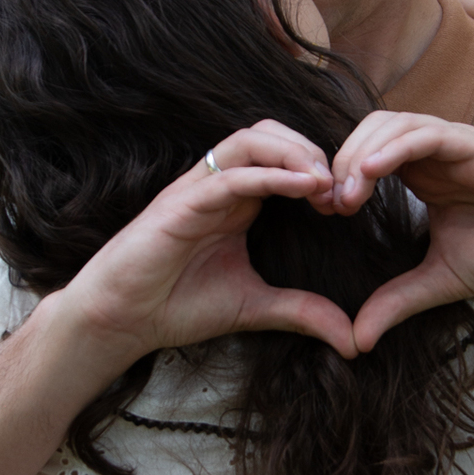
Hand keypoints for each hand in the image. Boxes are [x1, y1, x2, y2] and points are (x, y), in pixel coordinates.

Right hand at [60, 122, 354, 361]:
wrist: (120, 322)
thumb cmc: (176, 306)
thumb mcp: (256, 308)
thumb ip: (302, 313)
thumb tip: (353, 341)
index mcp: (237, 200)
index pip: (282, 155)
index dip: (320, 168)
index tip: (349, 203)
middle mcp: (219, 185)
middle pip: (270, 134)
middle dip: (312, 150)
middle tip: (342, 188)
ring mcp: (198, 189)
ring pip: (250, 140)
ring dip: (295, 152)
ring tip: (326, 181)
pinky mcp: (180, 204)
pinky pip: (230, 176)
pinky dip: (271, 174)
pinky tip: (304, 187)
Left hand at [330, 112, 473, 350]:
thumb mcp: (440, 281)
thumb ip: (397, 301)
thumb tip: (356, 341)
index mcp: (420, 175)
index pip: (364, 156)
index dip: (336, 177)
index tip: (320, 212)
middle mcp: (432, 153)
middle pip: (369, 133)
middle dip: (340, 163)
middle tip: (325, 202)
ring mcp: (453, 145)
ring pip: (392, 125)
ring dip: (361, 154)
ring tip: (346, 194)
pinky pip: (427, 134)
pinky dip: (394, 147)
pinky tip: (371, 172)